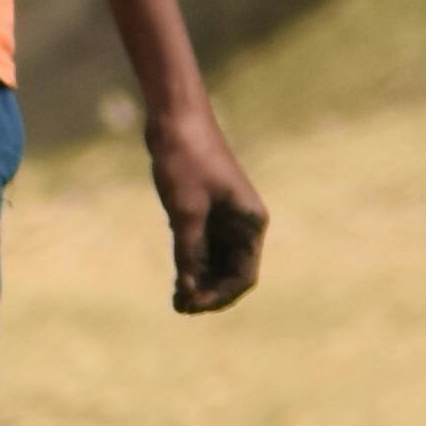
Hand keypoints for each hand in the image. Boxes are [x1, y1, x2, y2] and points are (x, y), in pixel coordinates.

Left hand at [147, 99, 265, 314]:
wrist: (175, 118)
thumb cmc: (186, 160)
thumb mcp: (186, 211)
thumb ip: (188, 252)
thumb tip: (187, 289)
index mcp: (250, 222)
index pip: (243, 275)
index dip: (220, 296)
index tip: (193, 305)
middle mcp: (242, 223)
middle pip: (232, 272)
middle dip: (209, 292)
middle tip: (181, 307)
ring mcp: (224, 217)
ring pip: (217, 262)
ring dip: (199, 282)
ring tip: (177, 301)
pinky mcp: (204, 210)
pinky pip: (203, 247)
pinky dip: (192, 265)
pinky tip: (176, 281)